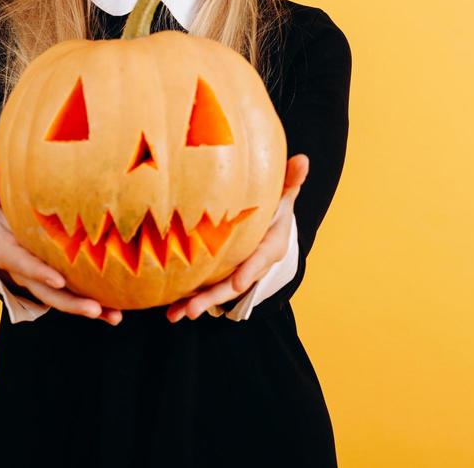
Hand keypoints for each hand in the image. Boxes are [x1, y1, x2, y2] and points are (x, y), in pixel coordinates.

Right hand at [0, 164, 122, 325]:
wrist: (9, 222)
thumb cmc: (6, 205)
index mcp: (8, 251)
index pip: (23, 264)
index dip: (39, 273)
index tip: (59, 279)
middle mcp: (25, 272)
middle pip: (46, 292)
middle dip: (70, 302)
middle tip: (93, 308)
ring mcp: (42, 281)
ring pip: (63, 299)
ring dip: (87, 309)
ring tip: (113, 315)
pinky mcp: (58, 283)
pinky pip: (75, 297)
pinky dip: (96, 307)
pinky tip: (115, 314)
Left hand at [165, 154, 308, 321]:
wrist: (272, 228)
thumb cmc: (275, 209)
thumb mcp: (285, 196)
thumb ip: (291, 180)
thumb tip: (303, 159)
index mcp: (270, 246)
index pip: (261, 259)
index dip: (250, 270)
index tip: (237, 283)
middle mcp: (253, 266)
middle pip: (234, 284)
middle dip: (214, 297)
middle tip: (193, 309)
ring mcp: (236, 273)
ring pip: (217, 292)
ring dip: (197, 303)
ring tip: (176, 314)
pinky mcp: (222, 276)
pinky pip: (207, 290)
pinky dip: (189, 300)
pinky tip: (170, 311)